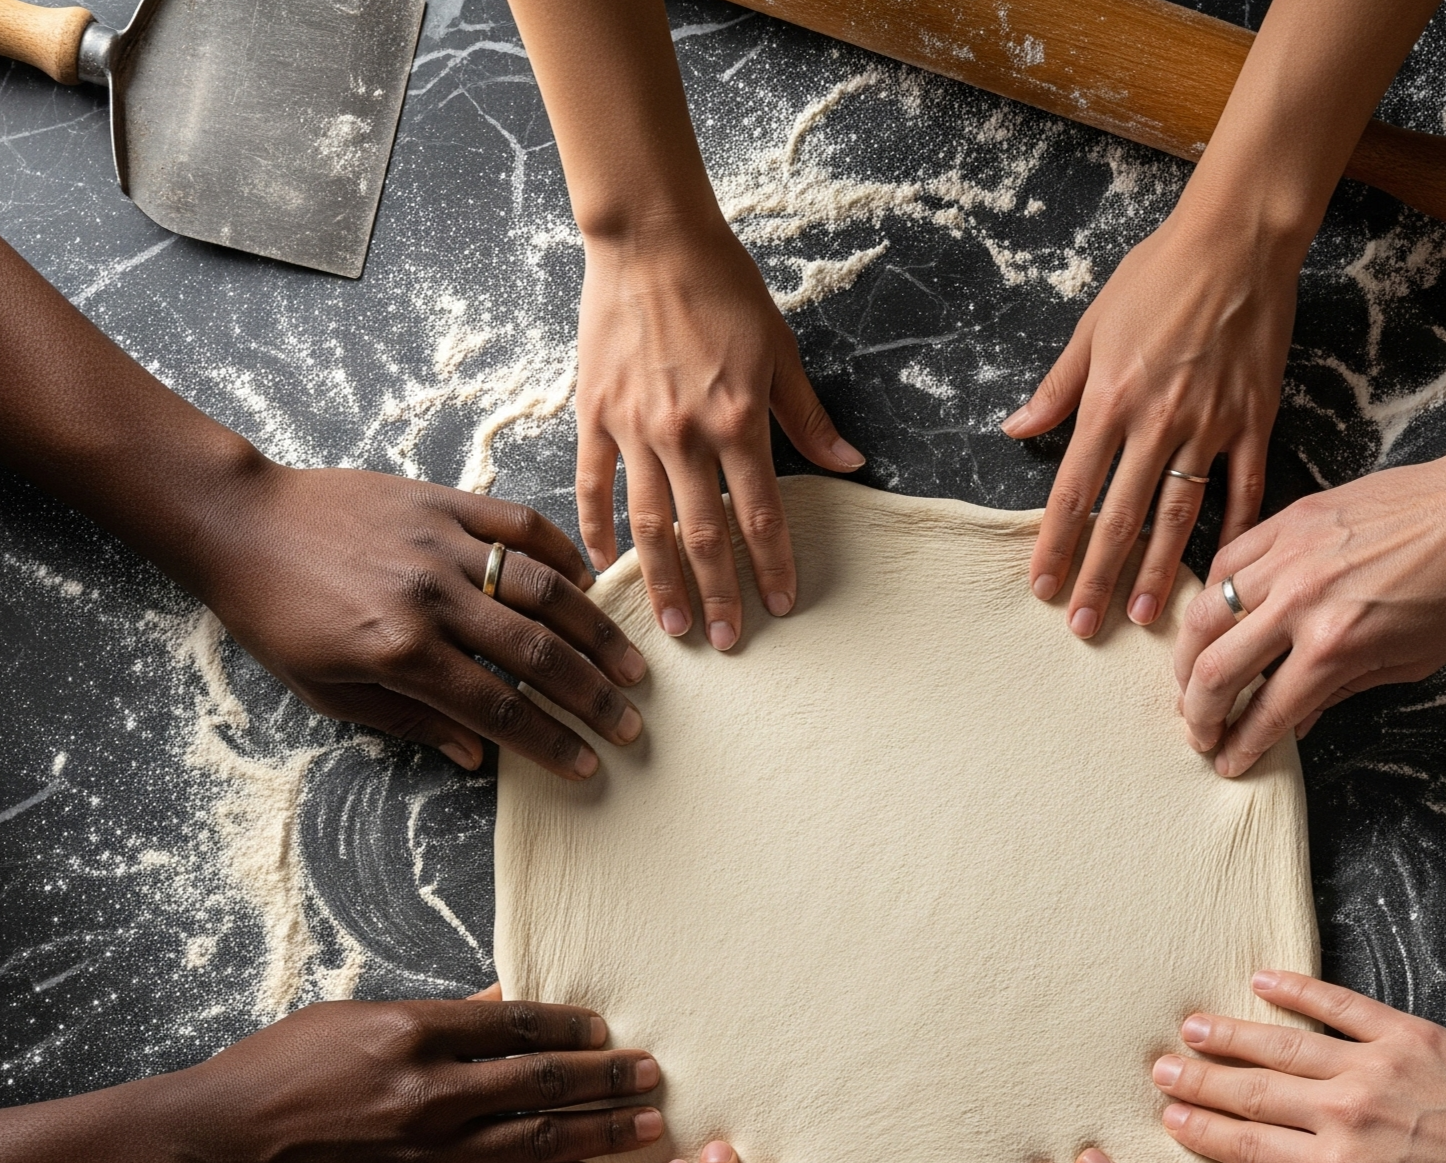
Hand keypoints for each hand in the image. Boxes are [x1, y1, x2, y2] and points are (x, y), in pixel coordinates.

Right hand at [170, 993, 662, 1162]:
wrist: (217, 1145)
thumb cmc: (277, 1070)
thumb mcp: (354, 1018)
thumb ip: (438, 1014)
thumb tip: (503, 997)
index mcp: (414, 1032)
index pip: (518, 1024)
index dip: (572, 1029)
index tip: (607, 1033)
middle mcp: (431, 1091)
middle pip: (544, 1080)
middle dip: (608, 1078)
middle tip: (654, 1074)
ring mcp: (428, 1152)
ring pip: (537, 1137)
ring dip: (599, 1130)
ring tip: (646, 1124)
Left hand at [186, 462, 648, 777]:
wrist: (239, 522)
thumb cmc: (276, 616)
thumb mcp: (329, 690)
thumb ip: (410, 720)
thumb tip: (479, 754)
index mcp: (400, 651)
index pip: (499, 707)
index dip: (550, 742)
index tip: (587, 766)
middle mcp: (430, 597)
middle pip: (537, 655)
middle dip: (593, 698)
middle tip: (631, 725)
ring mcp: (441, 543)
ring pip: (544, 590)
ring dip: (596, 633)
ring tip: (632, 665)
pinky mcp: (441, 500)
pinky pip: (519, 525)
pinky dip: (562, 554)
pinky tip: (590, 583)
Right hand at [575, 223, 863, 648]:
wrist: (649, 237)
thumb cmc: (722, 288)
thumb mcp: (781, 351)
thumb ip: (810, 419)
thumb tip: (853, 466)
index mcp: (737, 421)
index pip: (762, 515)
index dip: (772, 566)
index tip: (780, 607)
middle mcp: (684, 435)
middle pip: (703, 536)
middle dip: (718, 595)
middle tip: (727, 642)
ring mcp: (633, 429)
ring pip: (648, 525)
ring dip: (661, 583)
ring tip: (673, 629)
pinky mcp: (593, 416)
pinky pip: (592, 487)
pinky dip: (594, 532)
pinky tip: (601, 570)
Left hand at [1002, 211, 1294, 638]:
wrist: (1239, 237)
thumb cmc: (1159, 273)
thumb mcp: (1092, 325)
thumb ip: (1056, 388)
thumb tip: (1015, 429)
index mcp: (1109, 400)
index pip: (1073, 491)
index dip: (1054, 545)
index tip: (1042, 588)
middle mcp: (1156, 420)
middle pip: (1119, 518)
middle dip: (1099, 578)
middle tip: (1084, 627)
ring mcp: (1210, 424)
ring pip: (1177, 516)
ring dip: (1159, 572)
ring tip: (1145, 618)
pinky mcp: (1254, 419)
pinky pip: (1244, 487)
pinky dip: (1233, 531)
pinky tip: (1222, 570)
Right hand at [1175, 439, 1445, 775]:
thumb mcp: (1412, 662)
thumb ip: (1342, 690)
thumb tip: (1297, 718)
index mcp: (1335, 647)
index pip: (1266, 712)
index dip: (1240, 747)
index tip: (1227, 761)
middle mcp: (1300, 602)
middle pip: (1217, 671)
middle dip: (1198, 715)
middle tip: (1199, 732)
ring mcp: (1289, 557)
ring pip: (1204, 617)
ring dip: (1187, 660)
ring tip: (1189, 681)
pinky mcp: (1289, 520)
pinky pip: (1225, 562)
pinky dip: (1210, 596)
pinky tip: (1212, 617)